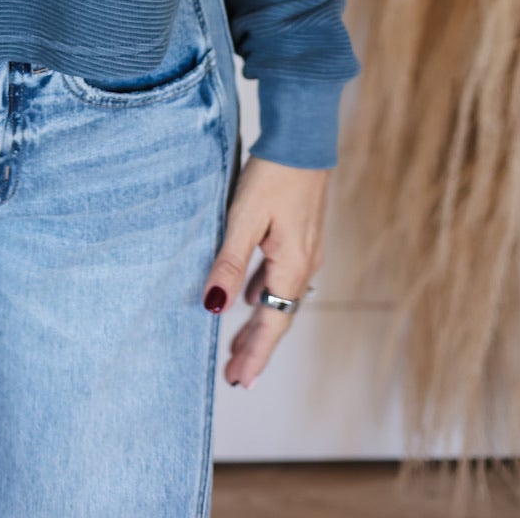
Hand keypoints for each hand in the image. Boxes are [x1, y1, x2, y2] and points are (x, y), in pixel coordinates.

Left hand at [201, 154, 327, 388]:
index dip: (256, 353)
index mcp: (293, 266)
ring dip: (259, 322)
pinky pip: (280, 277)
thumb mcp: (245, 218)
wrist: (302, 137)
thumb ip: (229, 263)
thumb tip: (215, 307)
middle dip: (256, 346)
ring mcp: (304, 250)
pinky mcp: (299, 234)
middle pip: (279, 315)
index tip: (240, 382)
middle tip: (235, 375)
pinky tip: (250, 295)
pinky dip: (263, 294)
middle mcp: (304, 264)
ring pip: (279, 296)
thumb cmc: (273, 174)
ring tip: (238, 344)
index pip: (273, 322)